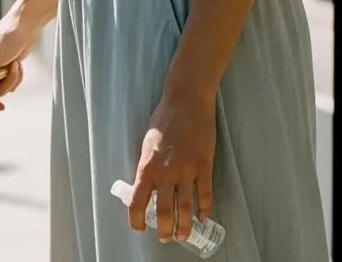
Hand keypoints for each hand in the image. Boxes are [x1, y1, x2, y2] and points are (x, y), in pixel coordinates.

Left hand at [128, 94, 216, 242]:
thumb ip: (147, 166)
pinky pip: (205, 194)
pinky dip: (204, 209)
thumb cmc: (163, 120)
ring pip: (186, 208)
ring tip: (183, 236)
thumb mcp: (146, 144)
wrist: (186, 102)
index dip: (136, 219)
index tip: (139, 228)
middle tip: (165, 238)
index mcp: (146, 167)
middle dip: (164, 229)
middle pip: (164, 211)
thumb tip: (146, 186)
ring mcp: (187, 170)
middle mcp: (165, 172)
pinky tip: (203, 218)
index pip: (137, 201)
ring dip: (185, 226)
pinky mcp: (204, 166)